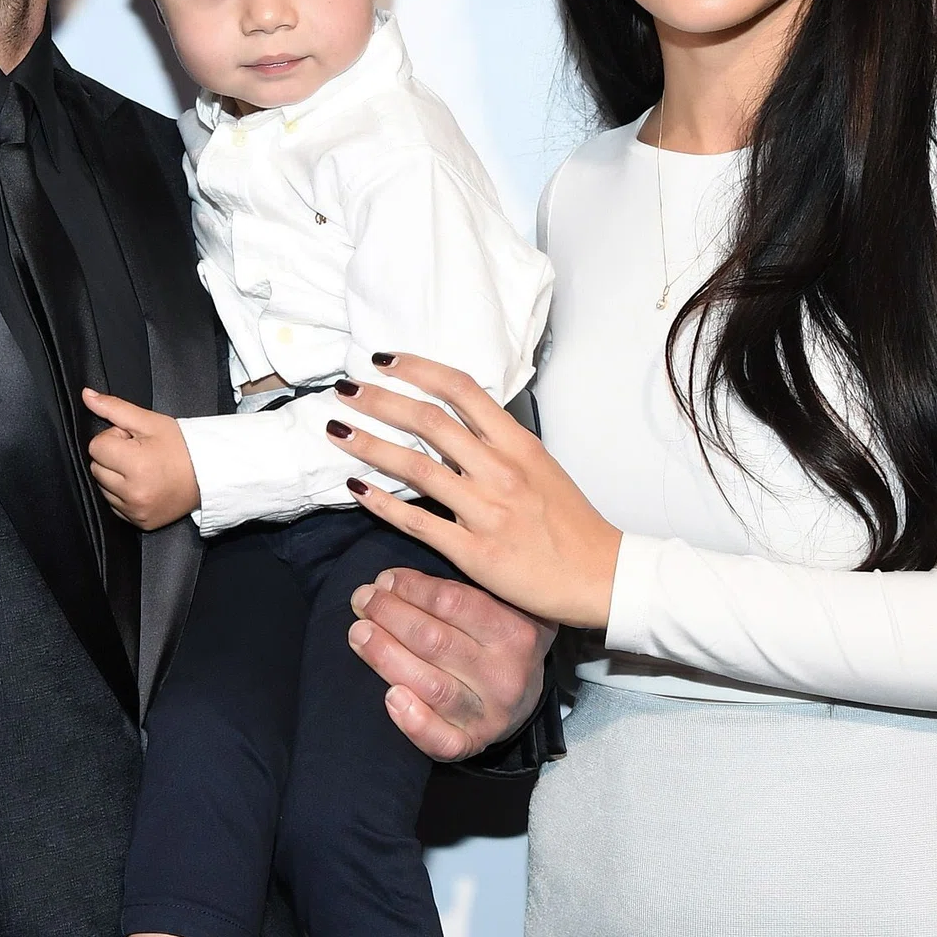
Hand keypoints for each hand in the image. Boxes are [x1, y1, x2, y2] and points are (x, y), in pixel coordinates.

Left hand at [83, 391, 200, 529]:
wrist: (208, 475)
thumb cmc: (183, 447)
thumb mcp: (149, 421)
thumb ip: (114, 408)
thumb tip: (87, 396)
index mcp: (136, 465)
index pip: (96, 447)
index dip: (113, 439)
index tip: (132, 441)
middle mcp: (133, 492)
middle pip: (96, 468)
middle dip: (113, 458)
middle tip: (140, 454)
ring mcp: (136, 510)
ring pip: (103, 488)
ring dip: (116, 478)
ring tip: (143, 470)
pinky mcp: (139, 522)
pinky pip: (115, 506)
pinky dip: (123, 495)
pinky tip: (144, 485)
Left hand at [329, 357, 622, 631]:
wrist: (598, 576)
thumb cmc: (571, 523)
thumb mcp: (541, 466)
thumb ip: (500, 443)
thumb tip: (459, 420)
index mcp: (518, 444)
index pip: (461, 390)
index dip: (417, 368)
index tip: (385, 360)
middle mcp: (499, 470)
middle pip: (428, 420)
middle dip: (380, 400)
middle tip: (347, 389)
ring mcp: (485, 510)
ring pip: (415, 466)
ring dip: (369, 444)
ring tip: (338, 431)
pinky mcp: (472, 551)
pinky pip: (416, 521)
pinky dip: (381, 502)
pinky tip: (356, 486)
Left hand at [349, 571, 550, 761]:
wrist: (525, 695)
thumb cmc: (497, 641)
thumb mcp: (497, 606)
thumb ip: (455, 592)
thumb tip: (387, 582)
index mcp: (516, 632)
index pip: (452, 603)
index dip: (410, 588)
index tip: (384, 580)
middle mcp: (506, 675)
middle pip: (435, 642)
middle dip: (390, 615)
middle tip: (363, 600)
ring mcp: (491, 714)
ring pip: (431, 686)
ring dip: (386, 657)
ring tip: (359, 634)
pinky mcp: (473, 744)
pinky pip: (441, 740)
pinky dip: (413, 722)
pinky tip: (391, 697)